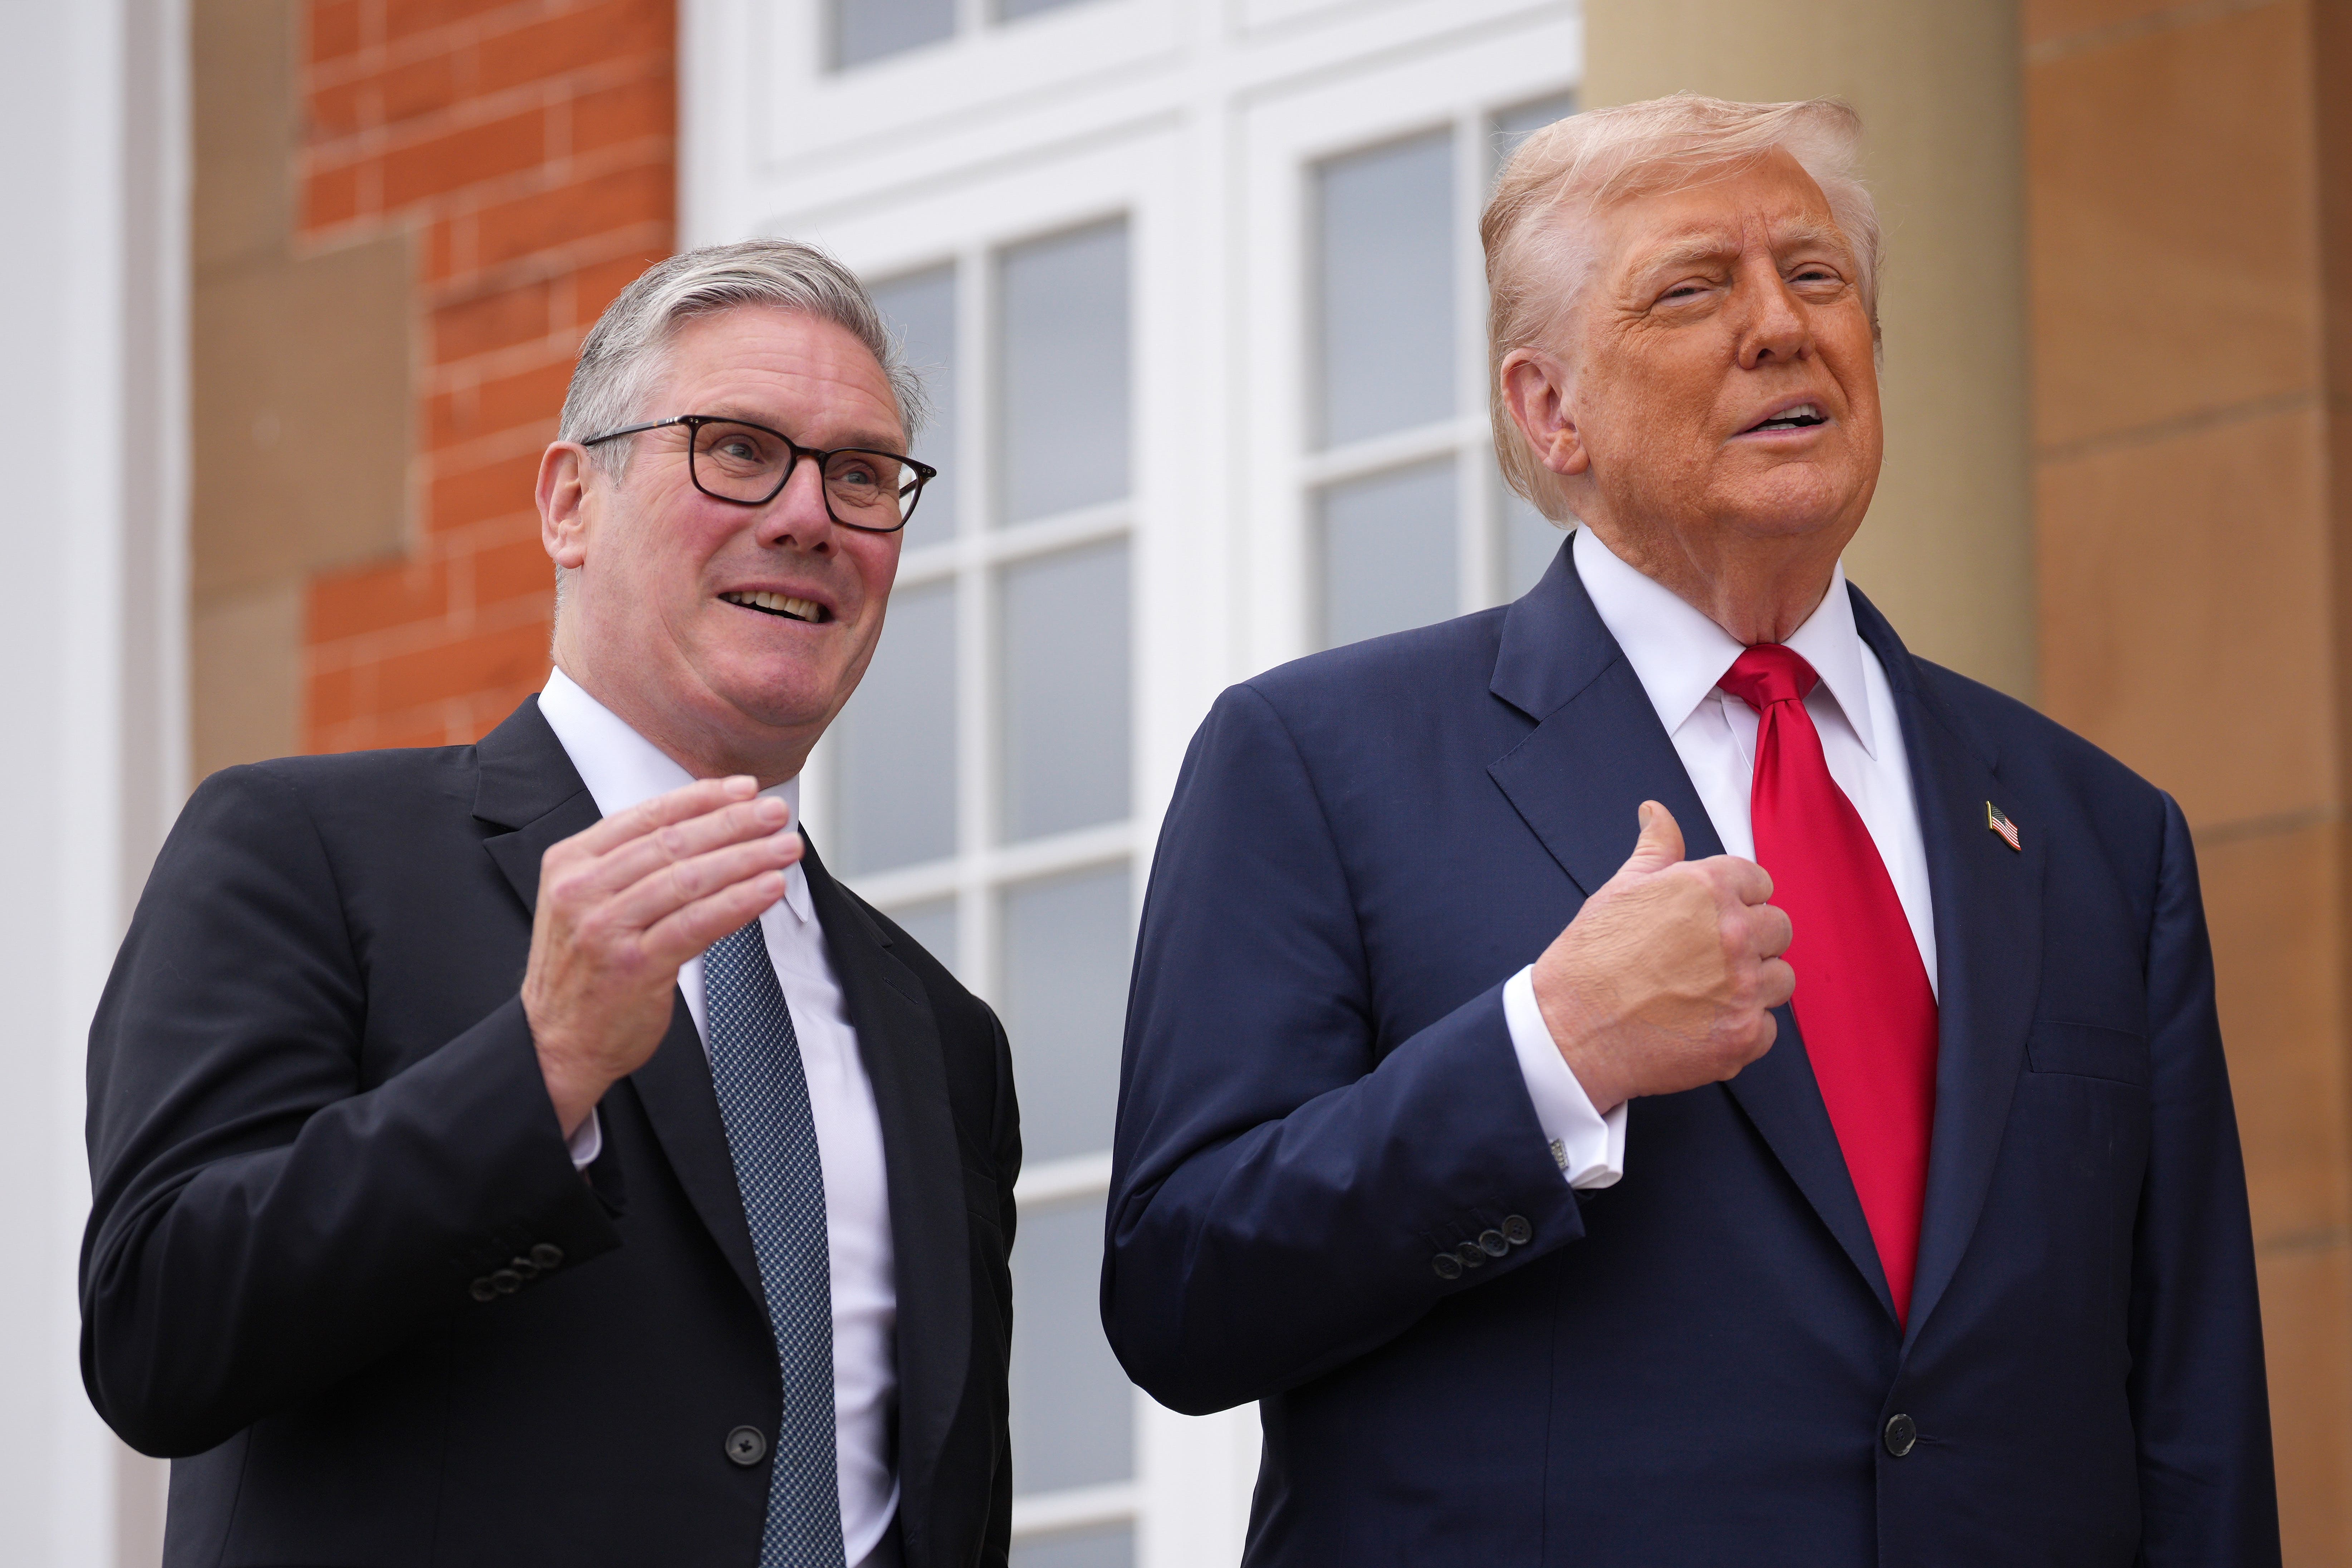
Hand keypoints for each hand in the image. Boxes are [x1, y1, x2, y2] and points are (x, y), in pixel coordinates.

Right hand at [521, 777, 802, 1135]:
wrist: (554, 1043)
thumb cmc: (584, 971)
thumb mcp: (588, 903)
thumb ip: (631, 867)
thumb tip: (707, 832)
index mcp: (570, 863)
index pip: (646, 817)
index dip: (701, 798)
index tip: (745, 789)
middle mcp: (583, 890)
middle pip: (672, 843)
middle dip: (733, 823)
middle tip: (776, 812)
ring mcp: (605, 928)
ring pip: (688, 879)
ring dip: (746, 858)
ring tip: (785, 848)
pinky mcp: (633, 966)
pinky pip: (696, 924)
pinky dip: (738, 902)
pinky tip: (769, 888)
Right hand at [1531, 801, 1793, 1112]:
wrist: (1570, 1030)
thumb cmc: (1590, 958)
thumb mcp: (1621, 888)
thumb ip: (1656, 848)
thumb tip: (1656, 812)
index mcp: (1707, 888)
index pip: (1759, 882)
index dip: (1736, 899)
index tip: (1713, 919)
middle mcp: (1734, 933)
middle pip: (1779, 928)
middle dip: (1752, 940)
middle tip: (1708, 958)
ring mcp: (1743, 986)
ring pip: (1780, 978)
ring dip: (1754, 984)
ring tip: (1707, 993)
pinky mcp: (1745, 1034)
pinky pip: (1769, 1026)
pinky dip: (1742, 1028)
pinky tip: (1703, 1024)